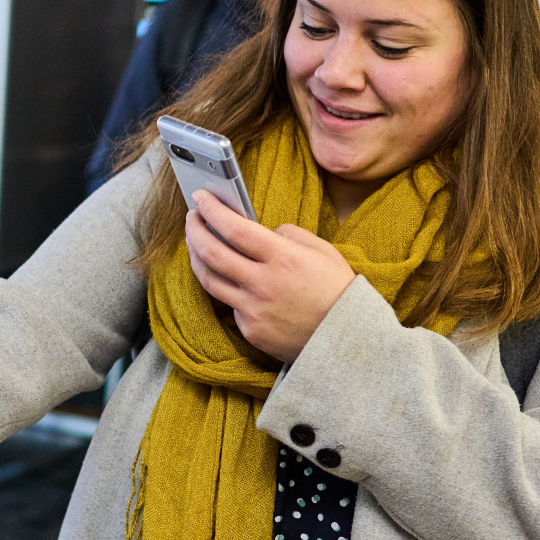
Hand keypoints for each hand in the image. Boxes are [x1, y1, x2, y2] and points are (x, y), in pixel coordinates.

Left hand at [183, 190, 355, 364]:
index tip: (200, 198)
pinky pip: (230, 305)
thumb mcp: (322, 251)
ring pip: (209, 280)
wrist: (348, 341)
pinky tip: (227, 277)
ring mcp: (253, 310)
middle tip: (191, 218)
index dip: (211, 210)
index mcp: (283, 258)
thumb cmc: (338, 291)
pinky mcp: (250, 331)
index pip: (235, 228)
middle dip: (194, 230)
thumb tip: (262, 232)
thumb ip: (288, 235)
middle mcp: (263, 284)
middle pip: (211, 253)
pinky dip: (226, 288)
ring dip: (197, 258)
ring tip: (196, 243)